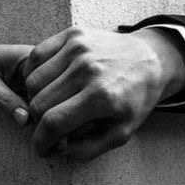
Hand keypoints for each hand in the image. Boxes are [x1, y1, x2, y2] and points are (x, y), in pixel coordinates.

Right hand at [23, 25, 184, 159]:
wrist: (151, 59)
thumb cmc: (135, 99)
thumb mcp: (122, 132)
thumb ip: (89, 148)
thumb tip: (57, 150)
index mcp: (101, 96)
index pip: (53, 122)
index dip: (41, 141)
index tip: (40, 149)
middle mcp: (87, 70)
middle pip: (39, 102)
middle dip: (38, 122)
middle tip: (48, 127)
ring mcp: (78, 49)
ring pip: (33, 80)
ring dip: (35, 98)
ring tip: (48, 105)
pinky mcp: (73, 34)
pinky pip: (36, 57)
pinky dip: (33, 73)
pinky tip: (44, 84)